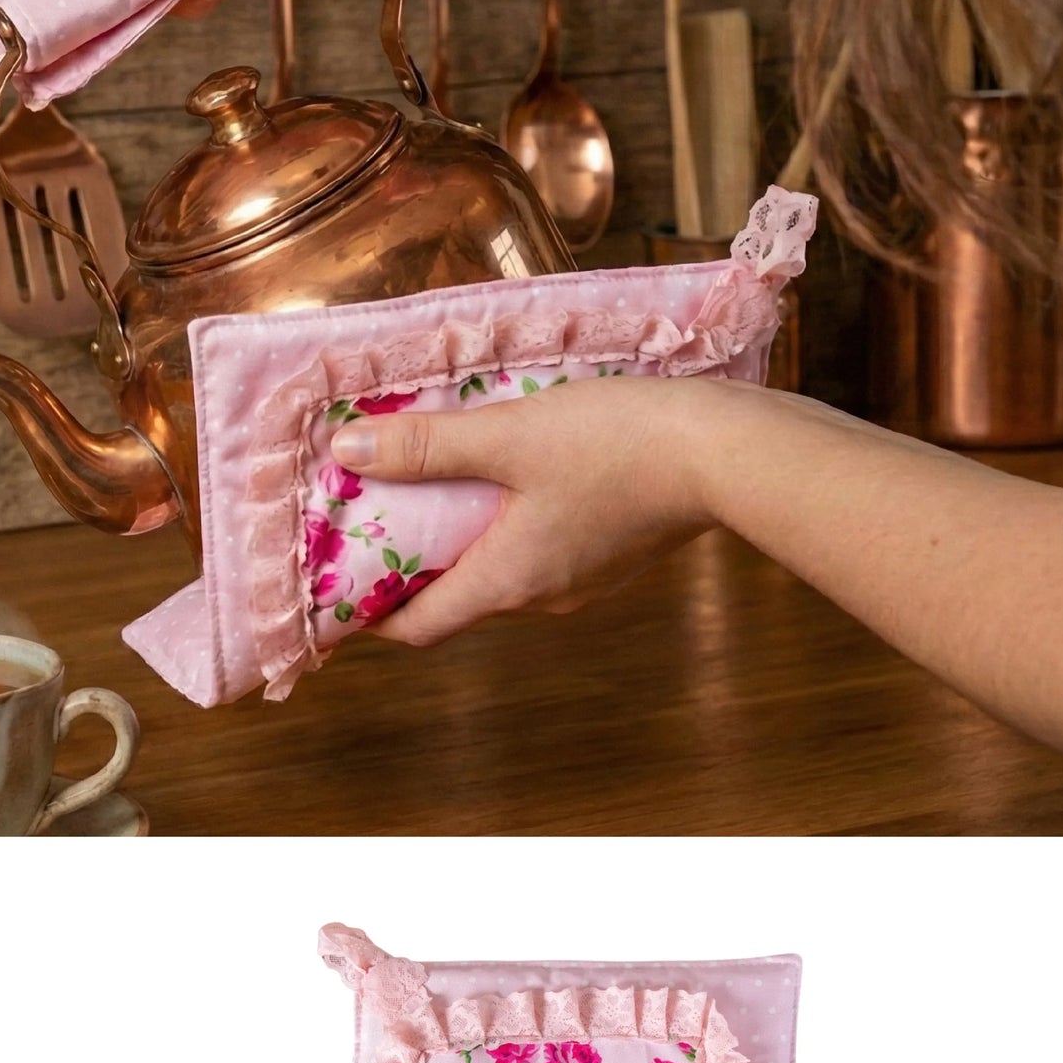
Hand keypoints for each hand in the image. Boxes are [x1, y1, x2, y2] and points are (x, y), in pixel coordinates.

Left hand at [328, 376, 740, 643]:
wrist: (729, 449)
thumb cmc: (617, 444)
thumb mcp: (508, 435)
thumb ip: (427, 446)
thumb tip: (346, 453)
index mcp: (508, 583)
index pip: (418, 627)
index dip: (368, 615)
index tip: (333, 589)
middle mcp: (542, 597)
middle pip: (456, 596)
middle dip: (410, 563)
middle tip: (371, 516)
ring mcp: (582, 579)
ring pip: (500, 569)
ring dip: (460, 538)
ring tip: (428, 483)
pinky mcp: (612, 551)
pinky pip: (539, 548)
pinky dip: (505, 524)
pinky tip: (501, 474)